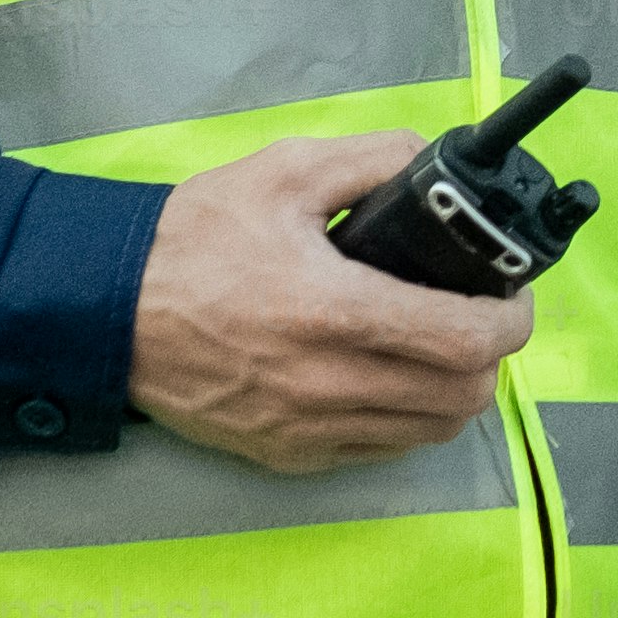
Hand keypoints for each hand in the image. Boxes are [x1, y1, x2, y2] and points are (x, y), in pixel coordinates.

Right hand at [123, 133, 531, 470]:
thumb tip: (432, 165)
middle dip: (489, 356)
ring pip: (429, 432)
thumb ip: (372, 161)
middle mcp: (328, 383)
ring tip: (438, 347)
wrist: (107, 310)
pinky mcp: (287, 455)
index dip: (510, 319)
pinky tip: (387, 377)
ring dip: (453, 392)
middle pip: (463, 397)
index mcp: (335, 310)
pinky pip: (379, 450)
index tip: (509, 294)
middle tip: (476, 317)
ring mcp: (308, 429)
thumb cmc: (192, 240)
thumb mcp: (283, 170)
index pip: (466, 341)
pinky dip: (404, 419)